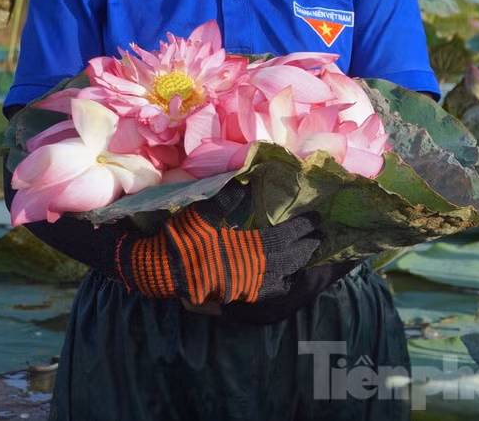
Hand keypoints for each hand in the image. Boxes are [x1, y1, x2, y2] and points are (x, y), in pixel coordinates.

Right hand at [115, 183, 320, 303]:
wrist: (161, 270)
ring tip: (305, 253)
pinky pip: (267, 293)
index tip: (315, 219)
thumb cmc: (183, 239)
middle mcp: (252, 270)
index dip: (302, 228)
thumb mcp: (203, 212)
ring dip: (296, 265)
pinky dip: (280, 285)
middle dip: (305, 247)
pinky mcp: (237, 296)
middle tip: (318, 235)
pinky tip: (284, 278)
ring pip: (282, 277)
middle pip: (289, 260)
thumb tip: (249, 182)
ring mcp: (246, 286)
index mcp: (246, 247)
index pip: (284, 238)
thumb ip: (229, 198)